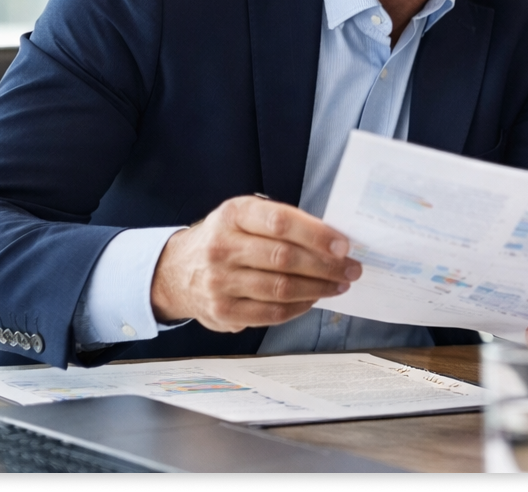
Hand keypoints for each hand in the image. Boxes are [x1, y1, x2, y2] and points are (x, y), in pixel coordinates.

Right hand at [150, 195, 360, 331]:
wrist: (176, 270)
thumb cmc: (226, 238)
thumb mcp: (245, 216)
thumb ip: (283, 223)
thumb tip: (332, 240)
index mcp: (233, 214)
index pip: (280, 222)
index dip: (316, 234)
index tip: (343, 245)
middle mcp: (222, 247)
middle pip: (284, 258)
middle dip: (326, 266)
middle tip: (351, 269)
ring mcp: (219, 281)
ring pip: (281, 288)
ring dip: (318, 288)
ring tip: (339, 285)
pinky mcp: (222, 311)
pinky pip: (271, 313)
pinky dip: (299, 307)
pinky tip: (313, 300)